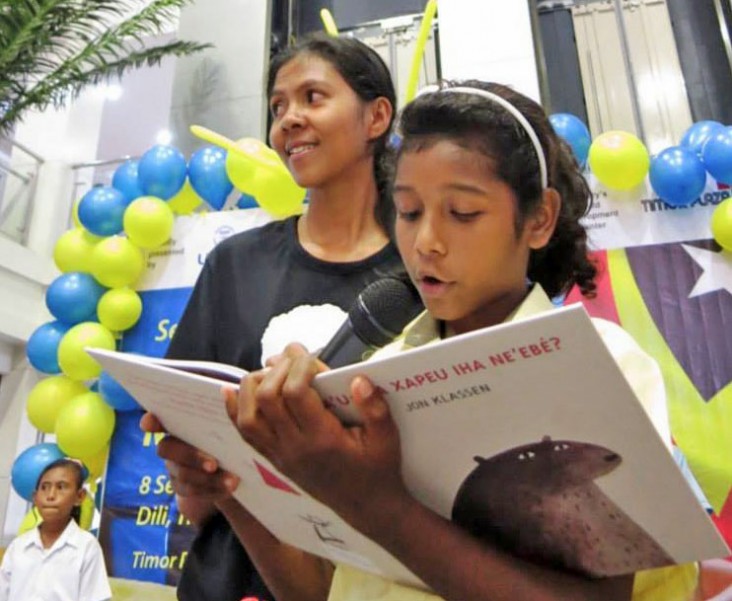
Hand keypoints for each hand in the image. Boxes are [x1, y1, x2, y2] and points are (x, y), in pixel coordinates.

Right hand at [139, 411, 238, 501]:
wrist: (234, 462)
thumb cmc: (229, 430)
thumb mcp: (229, 417)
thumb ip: (225, 405)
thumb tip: (230, 390)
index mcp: (178, 423)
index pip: (156, 419)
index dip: (150, 421)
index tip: (148, 423)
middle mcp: (170, 445)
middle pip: (168, 450)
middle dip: (191, 457)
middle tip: (213, 464)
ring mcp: (174, 468)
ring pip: (183, 474)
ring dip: (209, 478)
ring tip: (232, 479)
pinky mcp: (183, 487)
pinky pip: (193, 491)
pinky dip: (213, 490)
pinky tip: (230, 486)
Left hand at [225, 344, 410, 531]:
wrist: (366, 507)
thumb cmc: (379, 468)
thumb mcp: (387, 438)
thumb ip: (376, 408)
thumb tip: (359, 379)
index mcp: (323, 440)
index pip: (296, 393)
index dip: (299, 366)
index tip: (311, 355)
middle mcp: (295, 448)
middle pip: (267, 399)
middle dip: (278, 369)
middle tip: (294, 356)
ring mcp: (281, 456)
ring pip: (248, 417)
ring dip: (253, 386)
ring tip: (273, 370)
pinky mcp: (275, 460)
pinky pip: (245, 434)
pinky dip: (235, 409)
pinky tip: (232, 390)